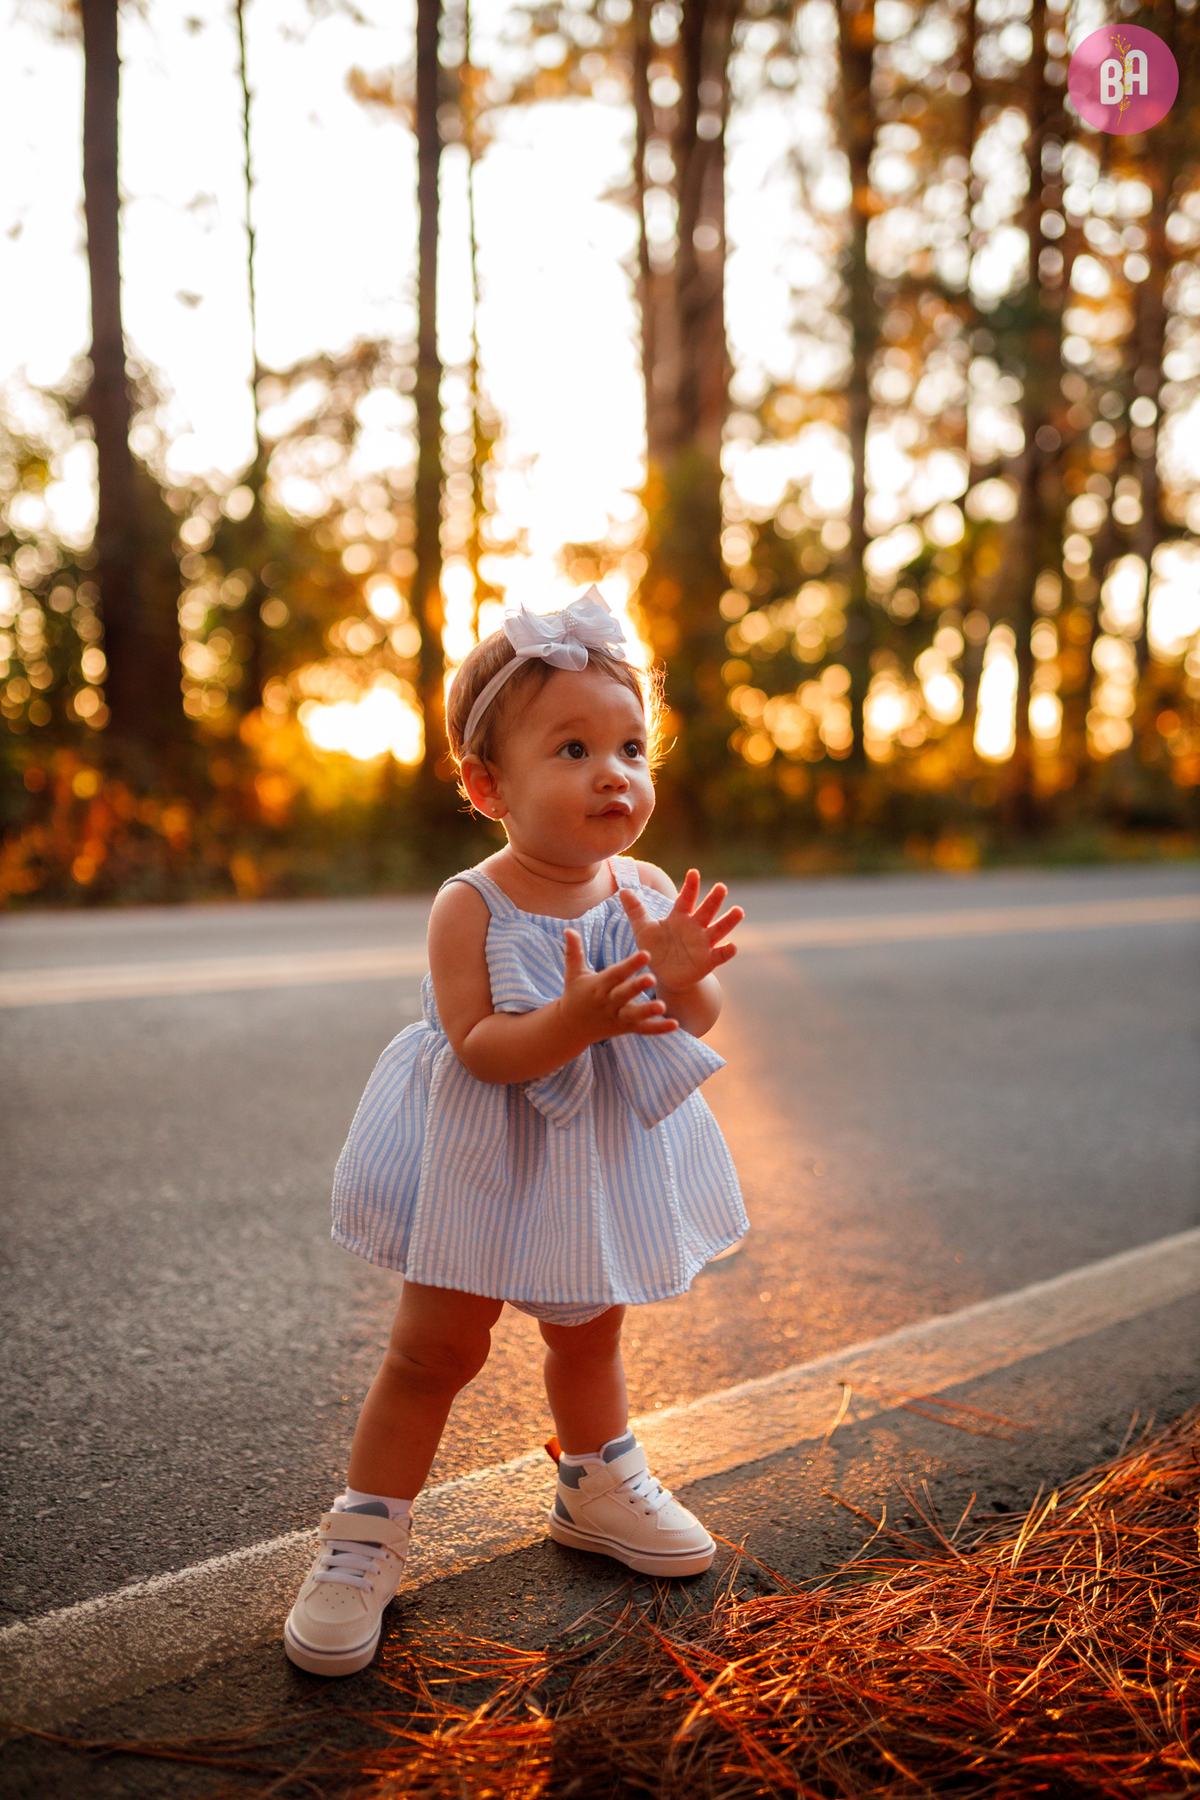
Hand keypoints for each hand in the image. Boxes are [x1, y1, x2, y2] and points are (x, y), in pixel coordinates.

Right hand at [559, 930, 678, 1044]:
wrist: (571, 1028)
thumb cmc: (575, 994)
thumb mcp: (573, 974)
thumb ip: (574, 951)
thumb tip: (569, 929)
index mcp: (598, 986)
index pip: (615, 974)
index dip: (629, 965)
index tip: (645, 954)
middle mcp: (608, 1002)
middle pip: (624, 995)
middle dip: (637, 987)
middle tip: (652, 979)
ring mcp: (617, 1017)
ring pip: (634, 1015)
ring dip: (648, 1011)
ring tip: (663, 1006)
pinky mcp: (625, 1029)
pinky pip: (643, 1029)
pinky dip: (658, 1029)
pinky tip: (674, 1024)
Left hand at [618, 870, 742, 992]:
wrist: (664, 975)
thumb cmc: (656, 948)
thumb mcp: (644, 930)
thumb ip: (636, 910)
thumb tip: (622, 890)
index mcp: (680, 917)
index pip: (686, 899)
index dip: (690, 886)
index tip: (693, 872)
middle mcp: (695, 927)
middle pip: (706, 910)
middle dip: (714, 899)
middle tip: (721, 887)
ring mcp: (704, 944)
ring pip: (719, 929)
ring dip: (729, 921)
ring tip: (738, 911)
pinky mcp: (708, 961)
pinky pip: (720, 955)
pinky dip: (727, 951)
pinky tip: (733, 946)